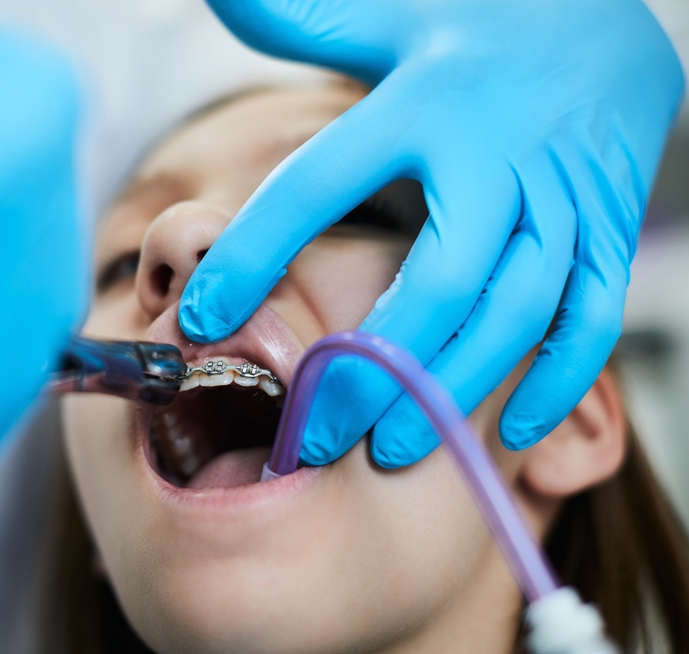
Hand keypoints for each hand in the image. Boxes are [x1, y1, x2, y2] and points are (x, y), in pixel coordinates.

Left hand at [181, 0, 683, 466]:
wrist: (609, 17)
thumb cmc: (472, 28)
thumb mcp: (387, 11)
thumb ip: (301, 16)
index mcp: (425, 103)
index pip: (321, 184)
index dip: (256, 253)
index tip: (202, 317)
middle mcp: (498, 155)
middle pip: (440, 278)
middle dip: (375, 365)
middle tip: (315, 433)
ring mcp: (564, 197)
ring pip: (517, 311)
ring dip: (454, 390)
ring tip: (391, 450)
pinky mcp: (609, 228)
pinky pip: (592, 317)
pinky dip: (558, 380)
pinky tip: (507, 433)